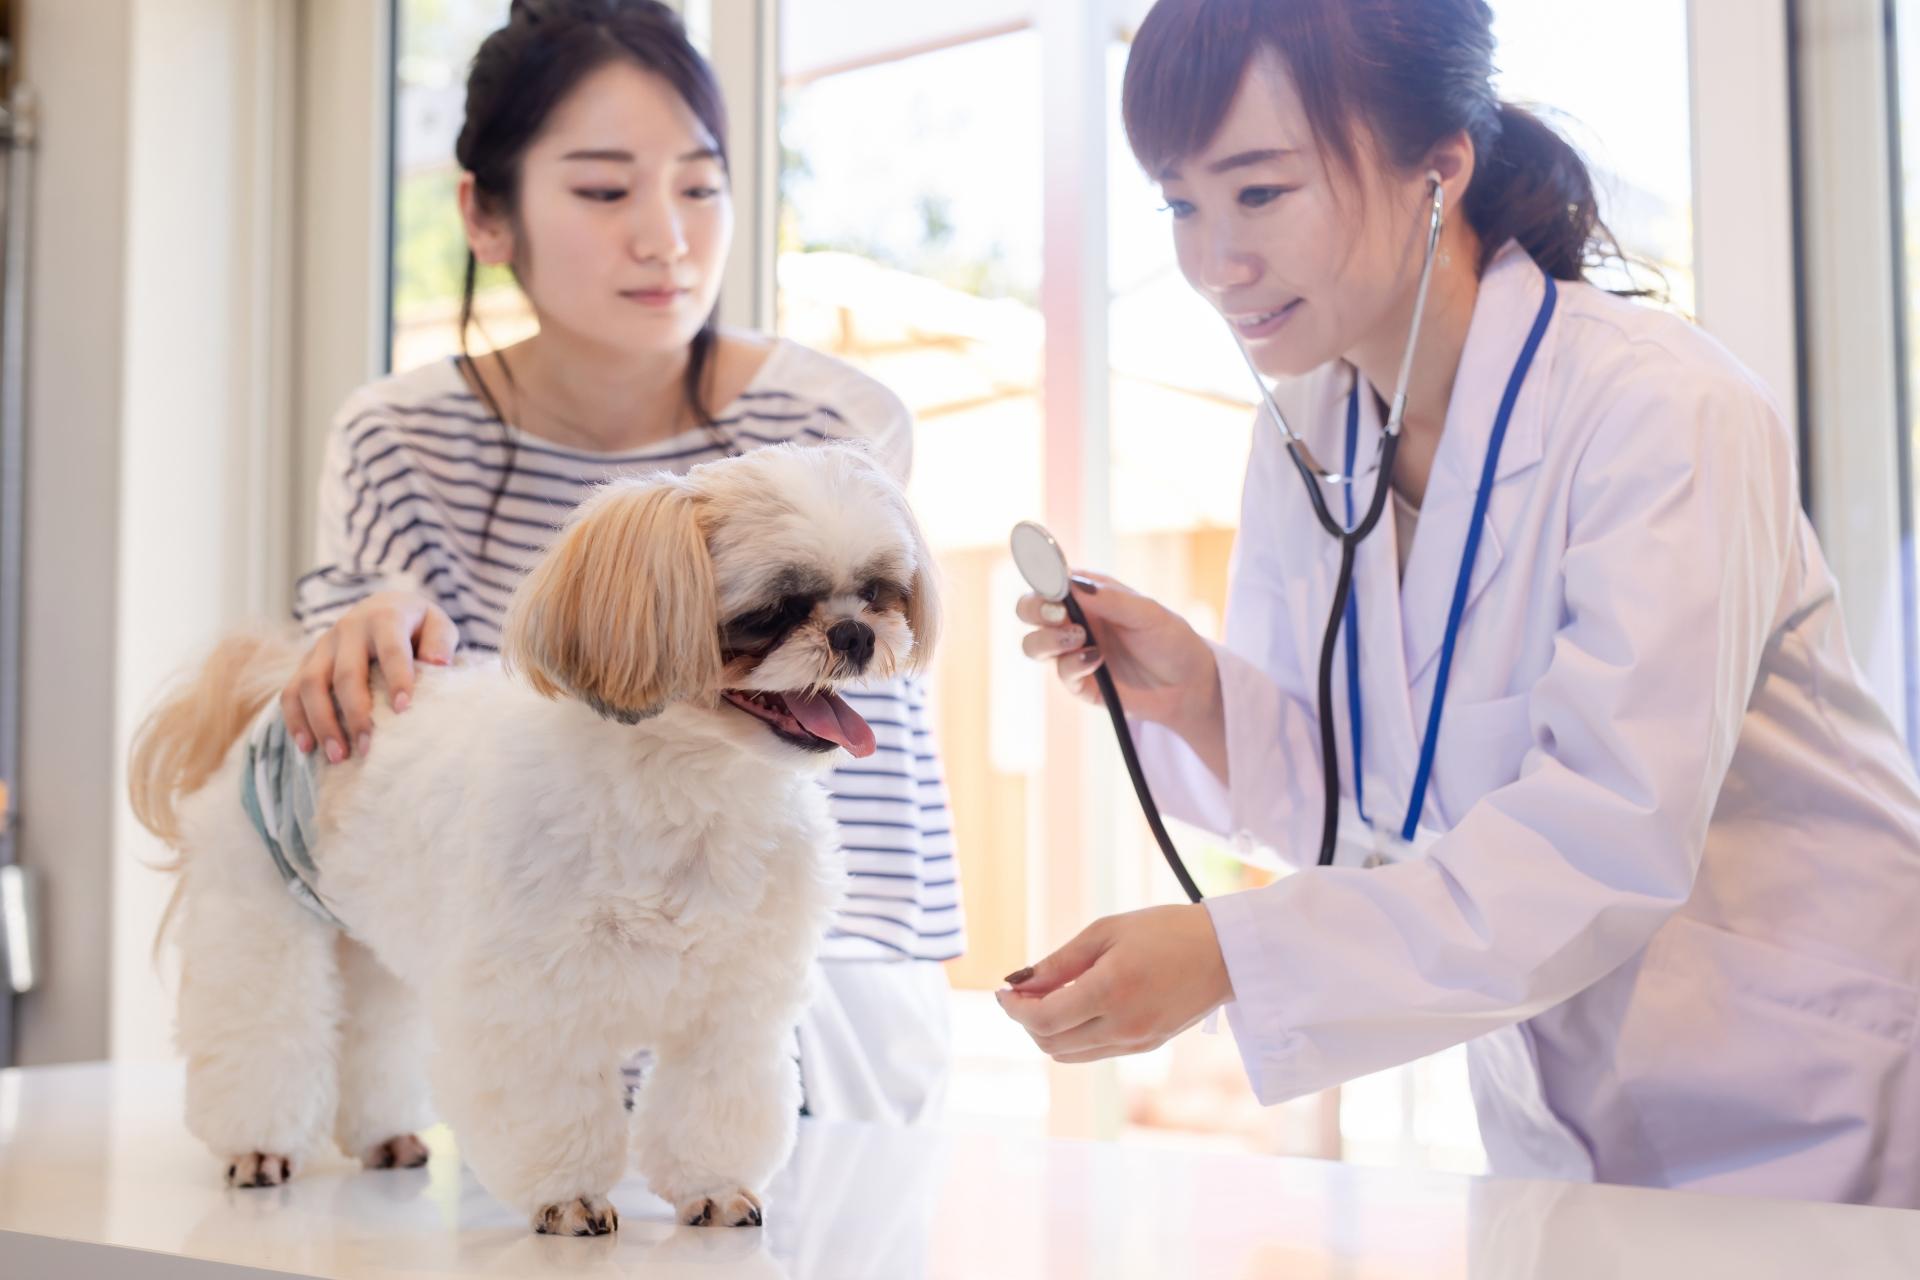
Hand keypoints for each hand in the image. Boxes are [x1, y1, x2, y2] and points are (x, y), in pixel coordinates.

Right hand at [280, 590, 459, 761]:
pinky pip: (291, 691)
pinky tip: (307, 747)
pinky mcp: (307, 662)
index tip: (402, 709)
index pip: (390, 649)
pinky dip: (295, 720)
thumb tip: (438, 663)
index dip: (396, 677)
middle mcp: (348, 630)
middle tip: (367, 747)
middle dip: (355, 713)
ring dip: (322, 723)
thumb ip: (441, 641)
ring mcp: (323, 646)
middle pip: (345, 674)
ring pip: (310, 684)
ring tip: (338, 756)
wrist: (383, 607)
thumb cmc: (416, 625)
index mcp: (384, 618)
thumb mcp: (437, 624)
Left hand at [994, 904, 1234, 1062]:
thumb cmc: (1166, 930)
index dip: (1013, 1008)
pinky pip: (1093, 1052)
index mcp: (1110, 991)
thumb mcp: (1107, 931)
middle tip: (1020, 993)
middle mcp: (1122, 1026)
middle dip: (1026, 1020)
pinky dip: (1073, 1036)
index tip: (1002, 990)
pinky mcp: (1145, 1046)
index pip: (1042, 1020)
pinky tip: (1075, 1008)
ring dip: (1047, 1032)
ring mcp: (1135, 1042)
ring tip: (1045, 999)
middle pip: (1049, 1043)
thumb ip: (1060, 962)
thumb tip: (1020, 983)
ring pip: (1068, 1055)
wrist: (1226, 953)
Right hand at [1015, 572, 1224, 769]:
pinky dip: (1073, 666)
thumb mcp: (1148, 612)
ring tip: (1080, 639)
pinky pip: (1060, 674)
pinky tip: (1097, 661)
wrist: (1188, 686)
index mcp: (1087, 594)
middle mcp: (1074, 620)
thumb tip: (1071, 583)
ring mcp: (1073, 652)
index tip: (1051, 586)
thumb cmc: (1171, 640)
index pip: (1048, 579)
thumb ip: (1110, 598)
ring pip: (1032, 645)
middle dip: (1034, 610)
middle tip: (1059, 615)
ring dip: (1048, 640)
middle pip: (1028, 610)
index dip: (1040, 578)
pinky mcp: (1080, 683)